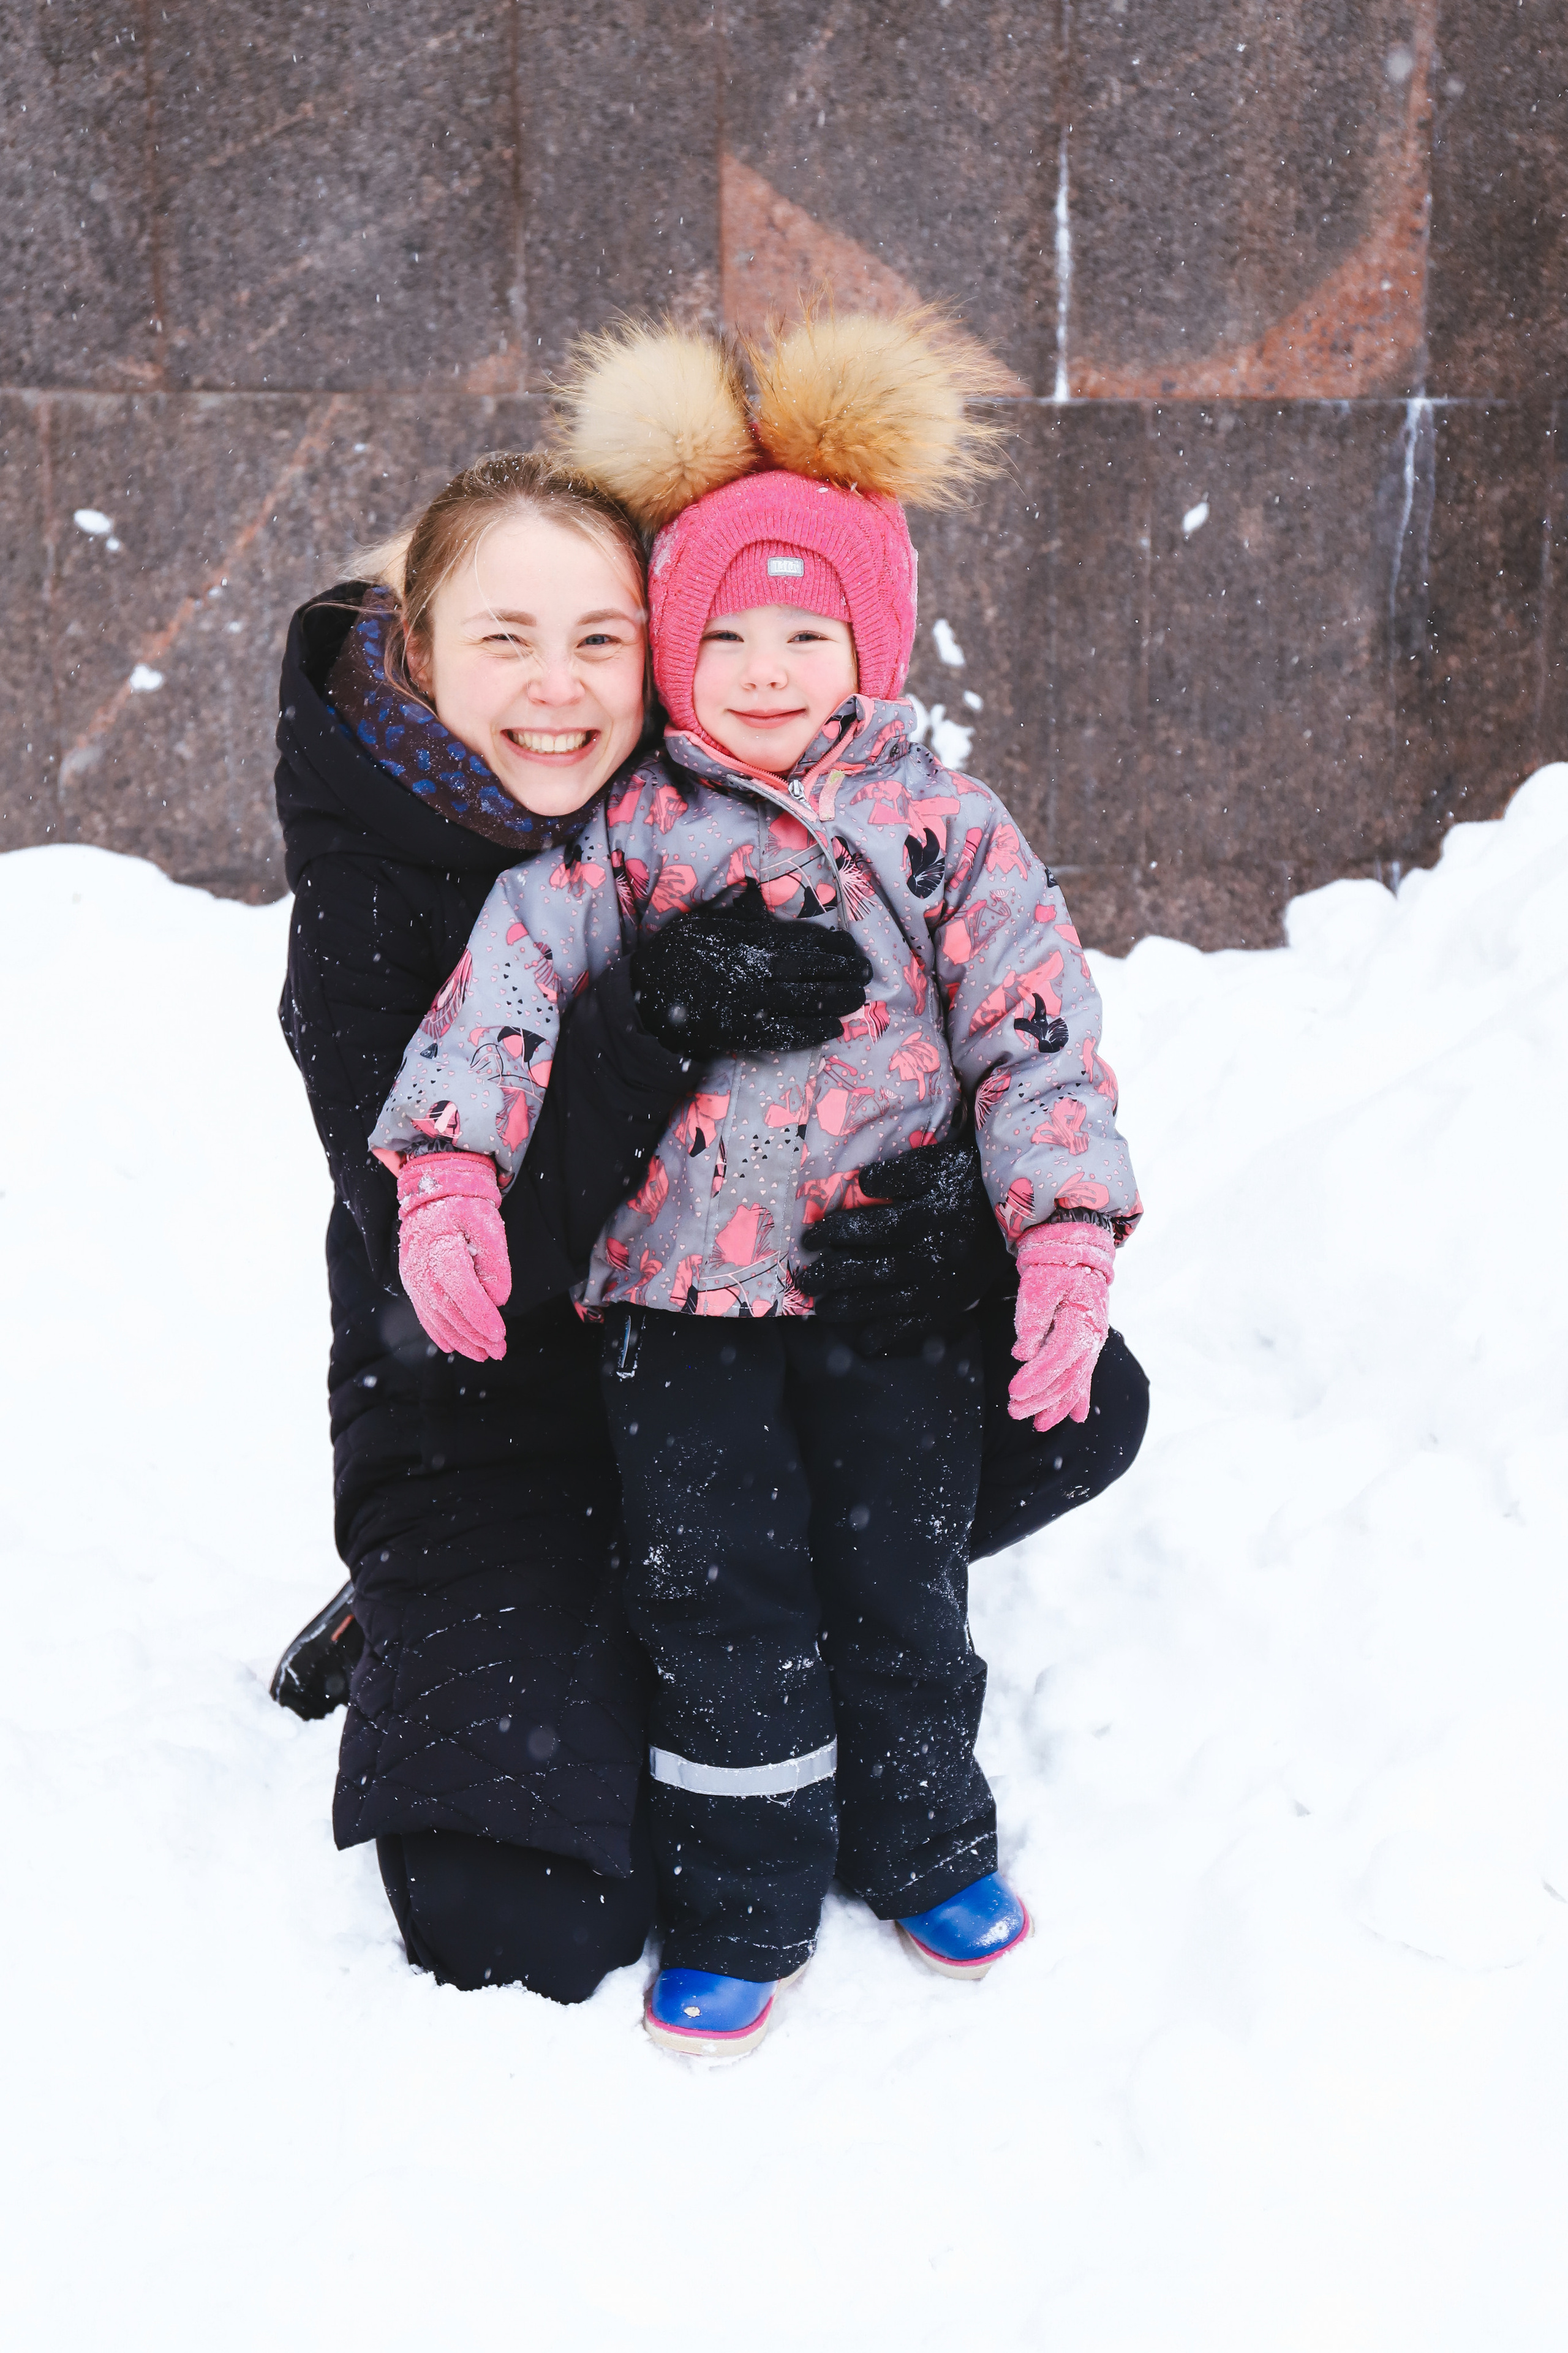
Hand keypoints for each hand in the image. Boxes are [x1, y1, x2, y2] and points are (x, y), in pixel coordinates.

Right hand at [396, 1152, 511, 1361]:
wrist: (434, 1191)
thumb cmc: (466, 1206)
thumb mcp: (488, 1222)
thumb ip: (495, 1260)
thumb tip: (499, 1299)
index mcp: (440, 1244)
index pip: (458, 1286)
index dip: (478, 1313)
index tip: (499, 1333)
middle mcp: (420, 1263)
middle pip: (446, 1307)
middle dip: (473, 1334)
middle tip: (498, 1352)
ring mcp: (412, 1274)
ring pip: (434, 1314)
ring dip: (459, 1339)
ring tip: (483, 1355)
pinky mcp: (412, 1280)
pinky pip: (423, 1311)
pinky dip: (438, 1331)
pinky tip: (453, 1346)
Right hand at [631, 881, 870, 1057]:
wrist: (645, 997)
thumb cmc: (676, 954)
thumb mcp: (703, 920)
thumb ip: (735, 909)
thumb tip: (754, 888)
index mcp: (749, 939)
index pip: (803, 940)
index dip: (833, 945)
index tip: (851, 948)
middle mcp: (755, 970)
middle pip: (813, 971)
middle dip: (845, 972)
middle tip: (866, 974)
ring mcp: (752, 1004)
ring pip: (807, 1002)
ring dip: (838, 1000)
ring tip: (857, 998)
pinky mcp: (744, 1033)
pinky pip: (787, 1033)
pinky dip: (813, 1031)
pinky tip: (833, 1028)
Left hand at [794, 1133, 1011, 1355]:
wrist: (1019, 1212)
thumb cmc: (970, 1180)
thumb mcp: (937, 1163)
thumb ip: (898, 1172)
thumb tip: (862, 1186)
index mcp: (926, 1217)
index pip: (870, 1228)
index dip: (836, 1233)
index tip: (810, 1238)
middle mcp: (931, 1255)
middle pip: (872, 1268)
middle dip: (832, 1275)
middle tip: (805, 1280)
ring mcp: (940, 1284)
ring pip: (887, 1300)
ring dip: (850, 1307)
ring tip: (823, 1310)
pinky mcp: (950, 1304)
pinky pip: (915, 1325)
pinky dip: (889, 1335)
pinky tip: (864, 1342)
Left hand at [1007, 1219, 1113, 1428]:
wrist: (1074, 1251)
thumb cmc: (1054, 1266)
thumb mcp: (1039, 1285)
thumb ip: (1032, 1321)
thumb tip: (1024, 1354)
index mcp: (1082, 1319)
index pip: (1059, 1356)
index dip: (1037, 1377)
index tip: (1013, 1391)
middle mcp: (1092, 1336)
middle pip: (1068, 1376)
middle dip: (1042, 1398)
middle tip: (1014, 1411)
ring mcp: (1092, 1342)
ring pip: (1076, 1381)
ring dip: (1057, 1405)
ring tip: (1038, 1425)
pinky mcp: (1086, 1344)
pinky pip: (1083, 1375)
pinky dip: (1078, 1396)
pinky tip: (1073, 1417)